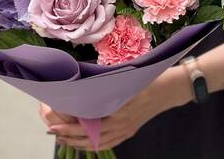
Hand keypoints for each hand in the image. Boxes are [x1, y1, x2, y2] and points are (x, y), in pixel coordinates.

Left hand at [46, 65, 192, 150]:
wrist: (171, 88)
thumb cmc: (149, 78)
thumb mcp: (126, 78)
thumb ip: (105, 85)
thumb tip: (82, 87)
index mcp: (119, 112)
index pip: (88, 126)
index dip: (69, 127)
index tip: (53, 125)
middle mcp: (122, 125)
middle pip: (90, 137)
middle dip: (69, 137)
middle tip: (52, 132)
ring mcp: (127, 130)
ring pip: (98, 143)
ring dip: (79, 142)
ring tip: (64, 138)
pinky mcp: (130, 130)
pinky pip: (109, 142)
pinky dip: (95, 144)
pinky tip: (86, 142)